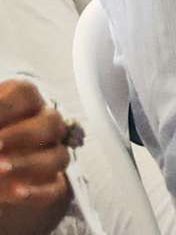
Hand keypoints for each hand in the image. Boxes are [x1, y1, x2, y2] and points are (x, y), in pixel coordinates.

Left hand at [0, 79, 72, 209]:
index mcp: (21, 102)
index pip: (23, 93)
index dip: (5, 107)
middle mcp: (42, 124)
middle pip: (51, 122)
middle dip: (21, 135)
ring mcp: (50, 154)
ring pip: (59, 156)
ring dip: (28, 164)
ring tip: (0, 170)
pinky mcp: (49, 185)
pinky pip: (54, 188)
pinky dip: (37, 192)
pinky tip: (16, 193)